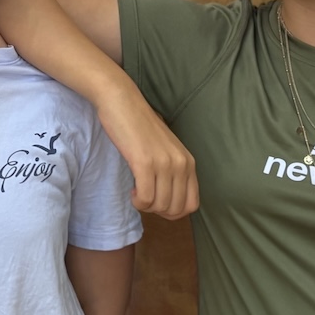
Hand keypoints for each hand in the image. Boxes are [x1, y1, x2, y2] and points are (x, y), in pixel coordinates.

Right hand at [96, 85, 197, 218]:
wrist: (122, 102)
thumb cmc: (139, 126)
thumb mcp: (166, 149)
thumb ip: (173, 170)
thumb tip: (169, 200)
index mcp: (189, 162)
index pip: (192, 204)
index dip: (174, 212)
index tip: (158, 202)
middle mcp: (181, 164)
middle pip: (175, 209)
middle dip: (158, 211)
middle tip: (145, 197)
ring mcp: (164, 164)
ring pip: (159, 206)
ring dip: (145, 205)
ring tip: (137, 191)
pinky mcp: (145, 162)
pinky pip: (146, 198)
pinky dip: (138, 201)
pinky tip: (132, 189)